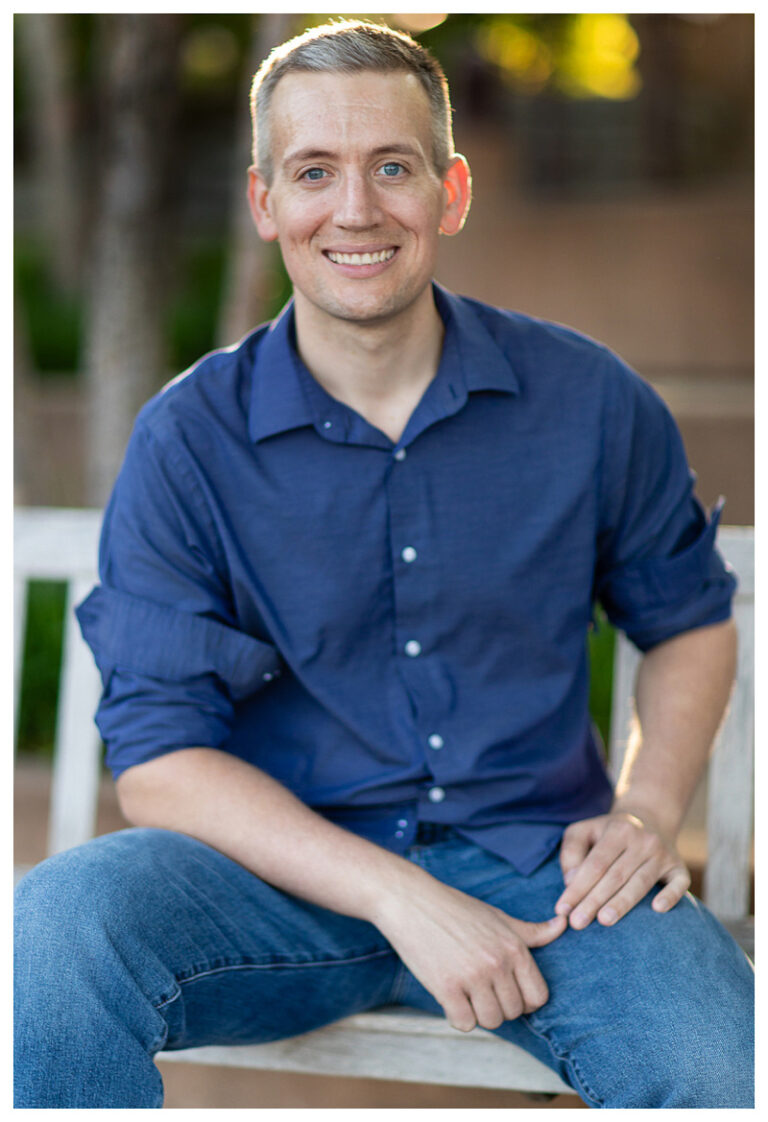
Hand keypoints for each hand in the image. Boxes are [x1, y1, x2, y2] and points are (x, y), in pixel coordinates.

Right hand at [374, 875, 565, 1031]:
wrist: (411, 901)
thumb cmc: (456, 908)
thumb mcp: (499, 916)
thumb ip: (533, 931)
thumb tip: (564, 925)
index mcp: (514, 947)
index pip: (538, 997)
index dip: (524, 1000)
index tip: (506, 991)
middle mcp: (498, 963)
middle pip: (513, 1012)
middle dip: (498, 1005)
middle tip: (480, 988)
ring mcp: (472, 976)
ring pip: (491, 1021)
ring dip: (478, 1013)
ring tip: (466, 991)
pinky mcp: (446, 988)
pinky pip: (464, 1023)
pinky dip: (458, 1016)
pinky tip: (450, 996)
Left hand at [554, 811, 690, 929]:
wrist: (651, 818)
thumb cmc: (609, 832)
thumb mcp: (584, 831)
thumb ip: (571, 852)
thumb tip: (571, 881)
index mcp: (618, 830)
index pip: (595, 864)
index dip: (578, 887)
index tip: (562, 909)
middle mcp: (643, 841)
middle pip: (615, 876)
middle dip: (594, 901)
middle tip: (577, 923)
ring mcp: (663, 854)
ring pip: (641, 882)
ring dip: (622, 903)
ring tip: (604, 921)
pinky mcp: (679, 868)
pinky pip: (679, 884)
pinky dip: (670, 896)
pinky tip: (658, 909)